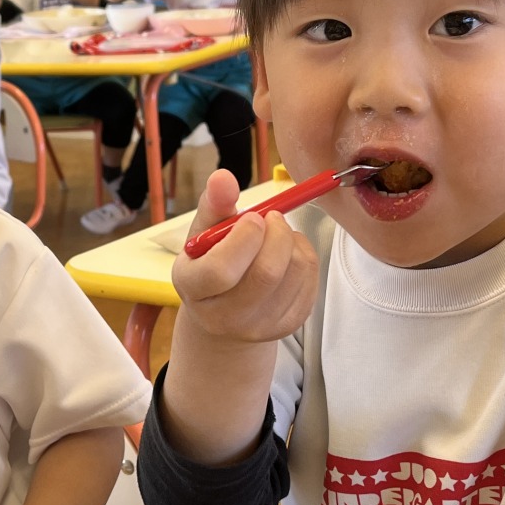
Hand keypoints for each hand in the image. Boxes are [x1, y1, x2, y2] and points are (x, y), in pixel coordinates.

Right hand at [170, 169, 320, 344]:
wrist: (222, 315)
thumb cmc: (210, 265)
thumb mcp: (203, 236)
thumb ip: (214, 205)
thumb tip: (223, 177)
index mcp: (194, 289)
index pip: (221, 270)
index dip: (244, 237)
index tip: (252, 218)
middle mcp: (225, 316)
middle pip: (266, 273)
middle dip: (277, 234)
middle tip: (272, 218)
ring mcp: (260, 326)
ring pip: (295, 271)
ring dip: (292, 241)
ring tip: (276, 236)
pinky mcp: (288, 324)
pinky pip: (310, 279)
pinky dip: (304, 255)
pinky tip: (287, 254)